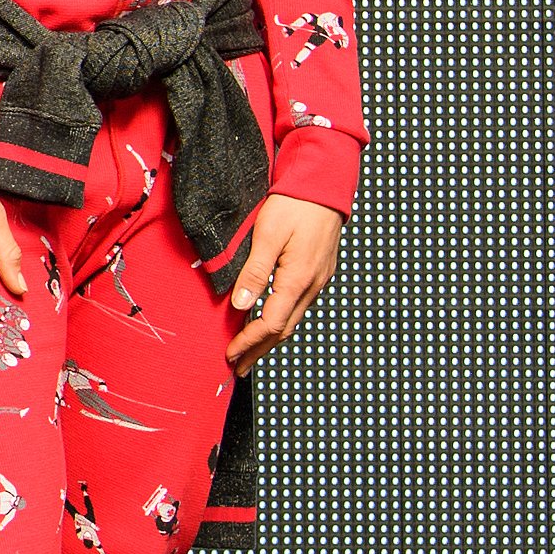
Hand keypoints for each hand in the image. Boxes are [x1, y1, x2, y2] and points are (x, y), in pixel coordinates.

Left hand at [224, 195, 342, 373]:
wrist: (324, 186)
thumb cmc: (293, 205)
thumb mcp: (267, 235)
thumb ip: (255, 271)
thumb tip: (241, 305)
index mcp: (298, 279)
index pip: (271, 323)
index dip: (249, 343)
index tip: (230, 355)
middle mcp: (312, 285)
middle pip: (283, 329)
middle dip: (259, 350)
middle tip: (238, 367)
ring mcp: (318, 280)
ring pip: (293, 319)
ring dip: (270, 339)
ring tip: (250, 352)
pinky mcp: (318, 272)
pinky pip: (298, 305)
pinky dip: (281, 321)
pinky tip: (269, 322)